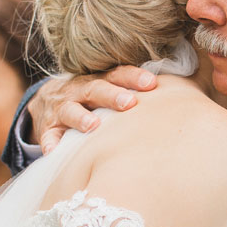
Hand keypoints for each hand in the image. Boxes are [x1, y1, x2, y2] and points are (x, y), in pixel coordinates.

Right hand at [29, 66, 159, 153]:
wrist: (45, 103)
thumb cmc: (90, 100)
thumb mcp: (107, 90)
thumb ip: (133, 92)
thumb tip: (181, 93)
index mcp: (98, 80)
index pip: (117, 74)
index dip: (133, 77)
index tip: (151, 84)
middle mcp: (79, 90)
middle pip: (95, 89)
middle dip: (112, 95)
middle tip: (129, 103)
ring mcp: (61, 108)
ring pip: (70, 110)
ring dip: (81, 117)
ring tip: (92, 126)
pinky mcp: (47, 127)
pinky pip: (47, 135)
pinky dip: (49, 143)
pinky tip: (53, 151)